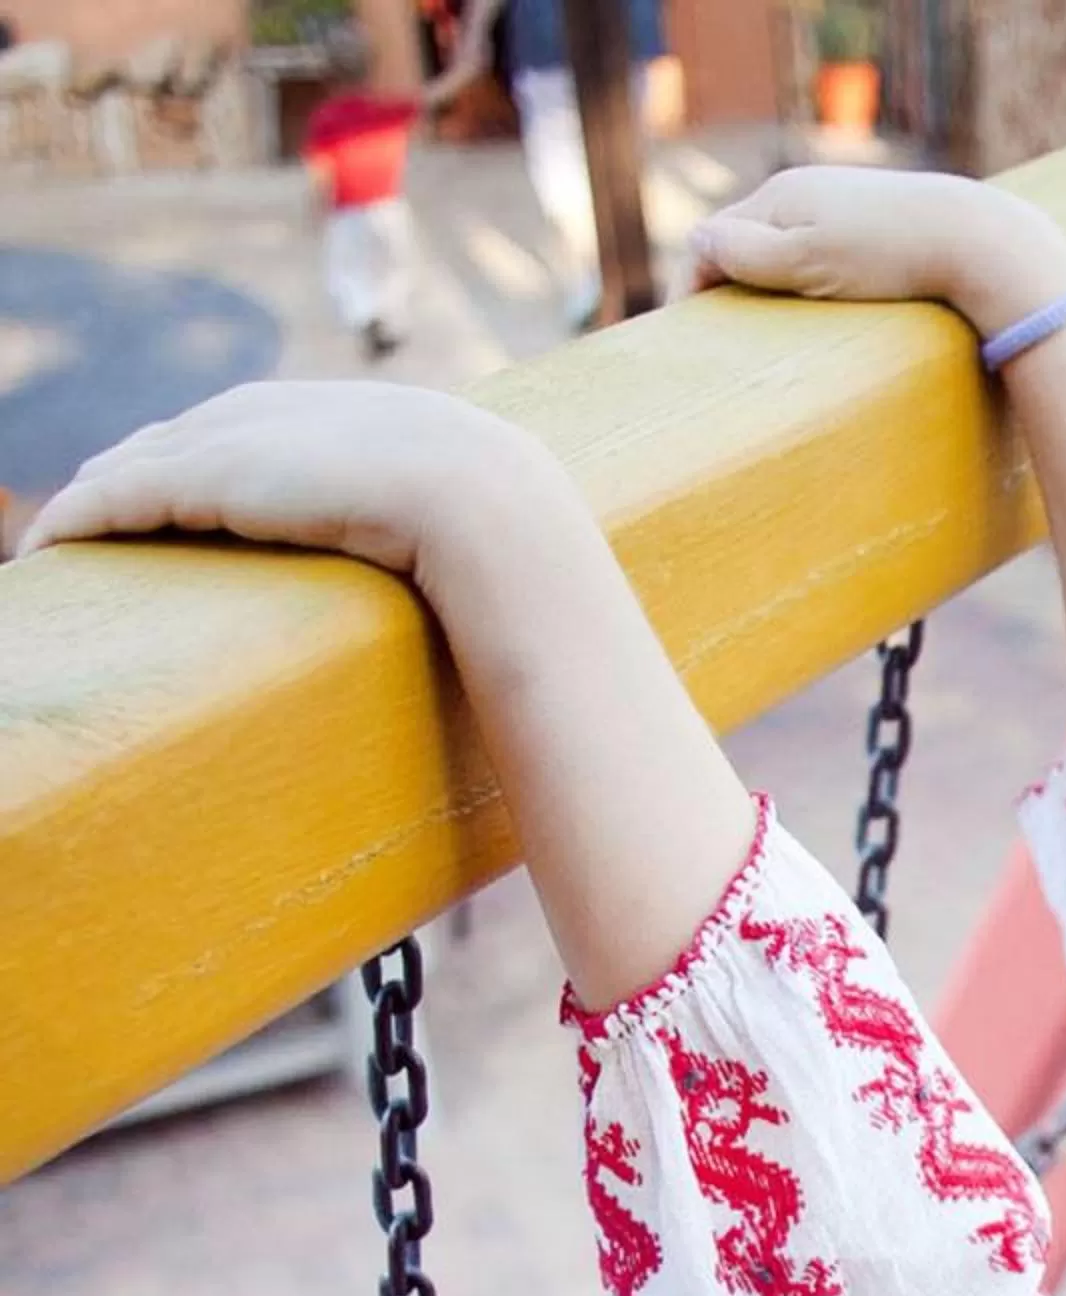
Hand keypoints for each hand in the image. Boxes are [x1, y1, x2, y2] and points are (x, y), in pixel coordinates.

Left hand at [15, 381, 561, 593]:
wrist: (501, 518)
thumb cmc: (519, 551)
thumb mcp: (486, 536)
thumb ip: (468, 548)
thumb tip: (498, 616)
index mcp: (354, 416)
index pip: (257, 429)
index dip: (210, 458)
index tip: (179, 492)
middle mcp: (290, 409)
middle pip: (186, 434)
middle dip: (136, 468)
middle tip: (93, 513)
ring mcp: (251, 438)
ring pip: (143, 462)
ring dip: (96, 499)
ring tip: (59, 540)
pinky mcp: (216, 477)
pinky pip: (125, 496)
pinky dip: (79, 521)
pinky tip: (47, 550)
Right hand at [686, 166, 1065, 341]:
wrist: (975, 240)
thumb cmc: (890, 255)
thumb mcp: (809, 259)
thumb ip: (749, 253)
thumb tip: (697, 245)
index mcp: (780, 196)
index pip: (711, 241)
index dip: (693, 290)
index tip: (690, 343)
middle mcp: (805, 193)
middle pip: (744, 244)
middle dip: (727, 290)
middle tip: (721, 347)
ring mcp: (839, 209)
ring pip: (781, 253)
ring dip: (765, 290)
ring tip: (765, 339)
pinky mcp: (871, 229)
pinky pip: (818, 258)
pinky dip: (803, 286)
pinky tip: (817, 315)